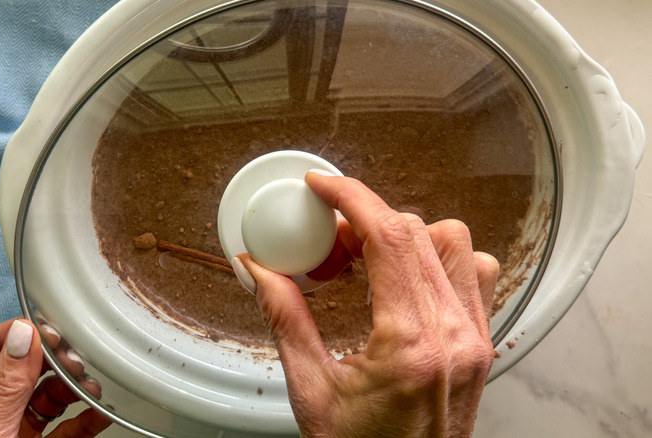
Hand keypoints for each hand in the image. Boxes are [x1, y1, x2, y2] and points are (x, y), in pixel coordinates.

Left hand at [0, 318, 112, 436]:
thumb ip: (7, 388)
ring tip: (91, 386)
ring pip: (52, 397)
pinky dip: (88, 417)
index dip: (22, 335)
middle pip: (29, 371)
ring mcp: (16, 432)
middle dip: (56, 361)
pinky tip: (100, 409)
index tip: (50, 330)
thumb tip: (20, 336)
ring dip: (76, 388)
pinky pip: (69, 429)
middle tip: (77, 357)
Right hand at [234, 172, 498, 436]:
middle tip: (330, 238)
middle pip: (419, 232)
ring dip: (409, 235)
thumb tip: (261, 271)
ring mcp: (474, 339)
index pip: (390, 238)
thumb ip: (285, 320)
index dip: (351, 197)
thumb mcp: (310, 391)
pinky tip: (407, 277)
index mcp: (410, 345)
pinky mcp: (480, 344)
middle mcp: (454, 336)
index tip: (322, 186)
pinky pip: (476, 273)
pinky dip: (441, 258)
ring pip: (456, 244)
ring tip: (368, 255)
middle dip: (367, 219)